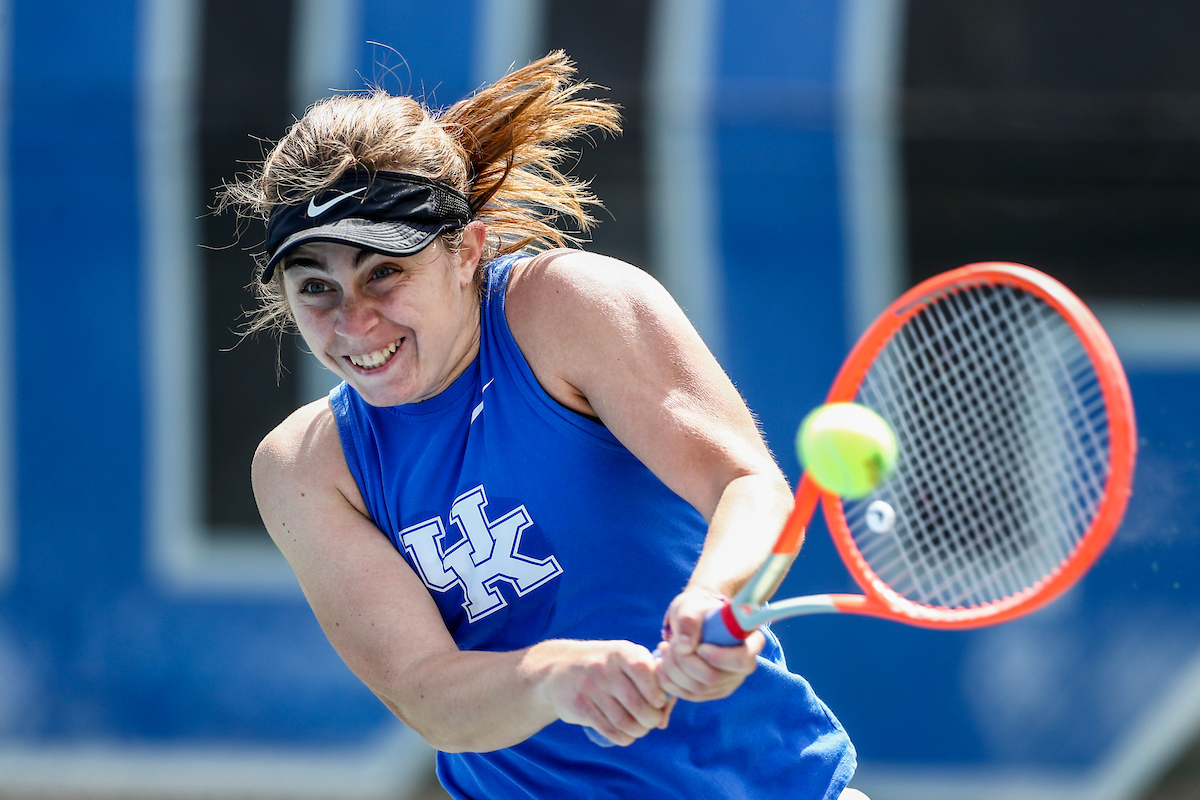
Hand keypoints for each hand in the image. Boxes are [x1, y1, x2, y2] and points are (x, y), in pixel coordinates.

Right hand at [536, 639, 672, 745]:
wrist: (559, 668)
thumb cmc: (606, 666)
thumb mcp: (626, 659)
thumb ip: (650, 679)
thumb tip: (665, 715)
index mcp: (621, 652)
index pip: (645, 672)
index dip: (657, 692)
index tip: (658, 700)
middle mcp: (604, 667)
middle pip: (637, 704)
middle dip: (651, 719)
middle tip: (652, 720)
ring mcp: (590, 687)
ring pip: (624, 721)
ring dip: (638, 731)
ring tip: (640, 728)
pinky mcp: (580, 706)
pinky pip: (608, 730)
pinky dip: (623, 738)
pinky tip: (627, 735)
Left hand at [655, 587, 763, 701]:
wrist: (693, 619)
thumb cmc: (698, 608)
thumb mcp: (692, 604)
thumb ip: (690, 619)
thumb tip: (685, 646)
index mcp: (750, 642)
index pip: (743, 660)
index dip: (719, 657)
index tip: (699, 646)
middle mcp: (741, 667)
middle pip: (714, 678)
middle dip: (685, 662)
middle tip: (670, 642)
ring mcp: (726, 682)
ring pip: (698, 689)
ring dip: (673, 669)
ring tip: (664, 647)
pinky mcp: (709, 692)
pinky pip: (687, 695)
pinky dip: (668, 681)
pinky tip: (661, 663)